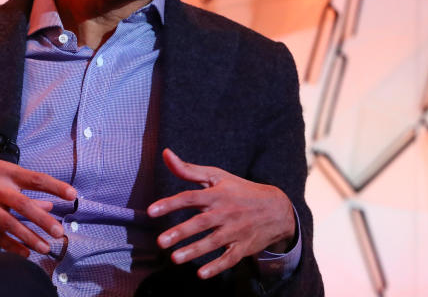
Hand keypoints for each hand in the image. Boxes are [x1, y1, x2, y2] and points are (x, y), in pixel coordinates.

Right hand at [0, 153, 76, 256]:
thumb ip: (23, 189)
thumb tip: (50, 204)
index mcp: (4, 171)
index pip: (35, 178)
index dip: (55, 186)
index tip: (73, 194)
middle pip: (23, 204)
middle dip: (42, 220)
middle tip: (59, 231)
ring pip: (9, 224)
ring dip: (29, 237)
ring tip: (45, 248)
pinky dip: (11, 246)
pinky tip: (24, 253)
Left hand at [147, 149, 294, 278]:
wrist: (277, 209)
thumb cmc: (240, 190)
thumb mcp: (216, 176)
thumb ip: (188, 169)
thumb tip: (165, 154)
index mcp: (216, 194)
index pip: (190, 198)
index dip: (170, 204)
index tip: (151, 211)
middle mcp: (225, 213)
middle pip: (200, 222)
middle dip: (180, 232)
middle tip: (160, 242)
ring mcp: (235, 231)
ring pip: (213, 243)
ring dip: (194, 251)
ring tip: (175, 259)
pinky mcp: (244, 247)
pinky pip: (230, 259)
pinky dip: (217, 267)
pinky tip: (202, 274)